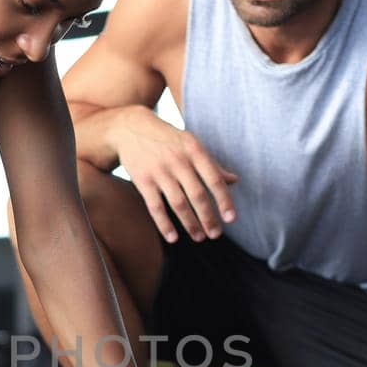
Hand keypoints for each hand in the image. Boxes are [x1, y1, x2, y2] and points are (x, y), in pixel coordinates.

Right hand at [114, 111, 239, 243]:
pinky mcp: (143, 180)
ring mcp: (160, 171)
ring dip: (190, 224)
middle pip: (197, 195)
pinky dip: (164, 224)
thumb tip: (234, 180)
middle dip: (208, 218)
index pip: (214, 179)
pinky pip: (156, 207)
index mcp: (195, 151)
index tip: (231, 219)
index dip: (224, 200)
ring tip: (199, 237)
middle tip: (215, 235)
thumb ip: (212, 164)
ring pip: (178, 204)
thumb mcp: (191, 144)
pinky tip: (173, 238)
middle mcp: (178, 161)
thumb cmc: (168, 139)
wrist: (131, 128)